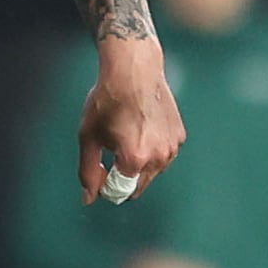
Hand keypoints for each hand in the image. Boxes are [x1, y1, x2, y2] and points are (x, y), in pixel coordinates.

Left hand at [76, 37, 184, 205]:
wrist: (134, 69)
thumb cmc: (108, 99)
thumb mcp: (88, 136)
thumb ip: (88, 171)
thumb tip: (89, 198)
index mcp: (134, 159)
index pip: (119, 192)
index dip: (104, 186)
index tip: (99, 169)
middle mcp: (158, 158)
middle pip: (136, 186)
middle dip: (121, 177)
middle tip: (110, 152)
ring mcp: (172, 147)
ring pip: (151, 172)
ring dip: (138, 164)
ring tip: (126, 134)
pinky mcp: (179, 137)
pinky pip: (162, 155)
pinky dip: (151, 150)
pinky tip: (141, 128)